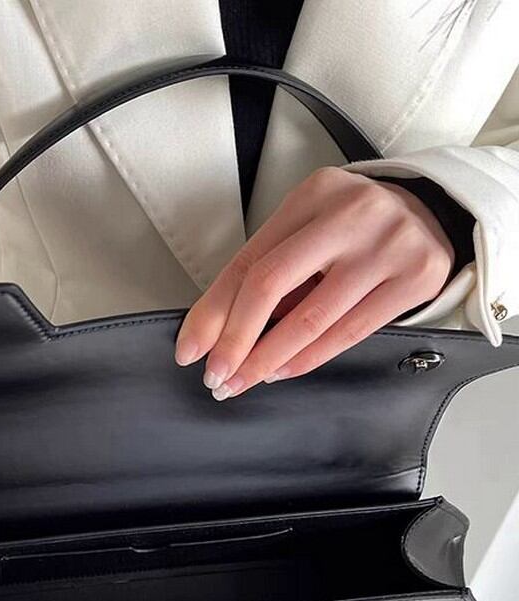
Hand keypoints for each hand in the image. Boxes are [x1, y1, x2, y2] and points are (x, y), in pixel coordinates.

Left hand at [174, 168, 453, 398]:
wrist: (434, 212)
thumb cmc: (353, 228)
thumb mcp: (308, 230)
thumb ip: (268, 270)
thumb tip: (214, 331)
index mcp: (313, 194)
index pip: (248, 261)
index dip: (213, 311)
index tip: (190, 350)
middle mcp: (350, 213)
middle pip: (271, 285)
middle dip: (235, 340)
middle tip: (216, 376)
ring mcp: (388, 244)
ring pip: (310, 318)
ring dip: (268, 359)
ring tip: (243, 380)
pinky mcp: (417, 277)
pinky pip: (349, 332)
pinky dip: (308, 358)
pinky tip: (283, 371)